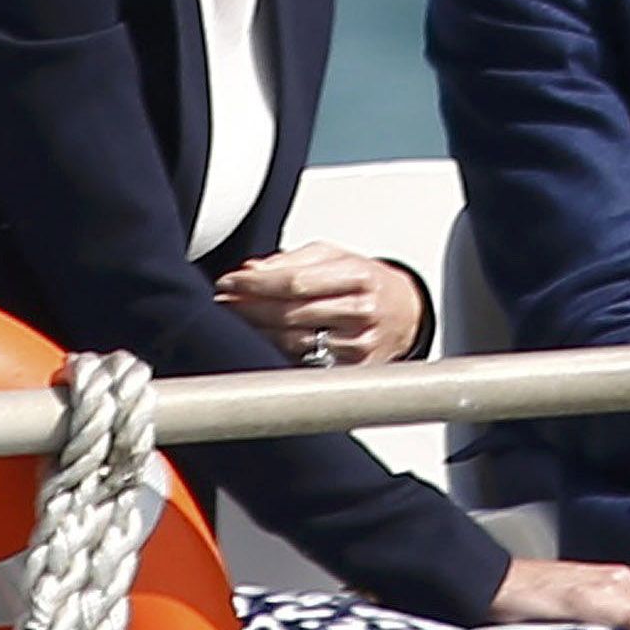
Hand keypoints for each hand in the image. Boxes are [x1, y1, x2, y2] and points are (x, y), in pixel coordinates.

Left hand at [212, 241, 426, 366]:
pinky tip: (261, 344)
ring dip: (257, 333)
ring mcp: (359, 345)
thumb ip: (292, 261)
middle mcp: (362, 311)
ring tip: (236, 322)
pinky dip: (277, 353)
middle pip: (291, 313)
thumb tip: (250, 270)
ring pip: (294, 342)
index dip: (256, 284)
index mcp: (358, 276)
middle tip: (224, 302)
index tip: (229, 282)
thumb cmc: (366, 282)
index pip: (296, 281)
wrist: (405, 313)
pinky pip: (305, 364)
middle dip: (250, 308)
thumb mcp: (335, 257)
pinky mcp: (354, 371)